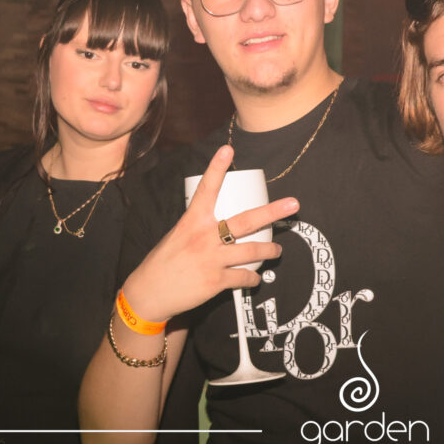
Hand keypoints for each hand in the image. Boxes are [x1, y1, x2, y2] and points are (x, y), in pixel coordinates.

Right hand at [123, 146, 297, 321]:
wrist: (149, 292)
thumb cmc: (165, 261)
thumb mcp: (179, 235)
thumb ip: (200, 226)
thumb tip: (222, 222)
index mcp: (192, 221)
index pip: (206, 189)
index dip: (216, 168)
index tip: (228, 150)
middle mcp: (204, 237)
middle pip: (246, 220)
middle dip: (273, 212)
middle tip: (293, 205)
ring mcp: (211, 260)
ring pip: (253, 250)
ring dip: (270, 250)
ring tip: (277, 249)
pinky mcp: (216, 281)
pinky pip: (245, 277)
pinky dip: (253, 277)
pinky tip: (255, 276)